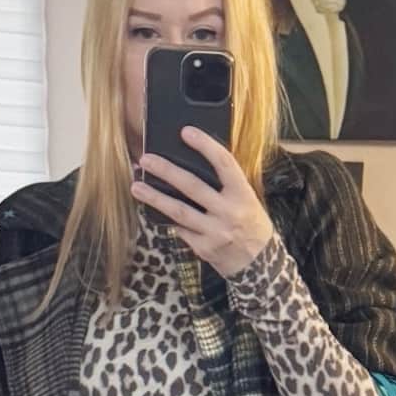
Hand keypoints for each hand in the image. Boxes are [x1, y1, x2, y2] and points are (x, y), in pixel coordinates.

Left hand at [131, 131, 273, 277]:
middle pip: (192, 186)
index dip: (205, 146)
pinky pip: (180, 230)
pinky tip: (153, 209)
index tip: (186, 132)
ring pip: (179, 211)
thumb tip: (194, 162)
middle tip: (146, 159)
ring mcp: (215, 232)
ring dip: (154, 198)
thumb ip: (226, 184)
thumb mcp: (247, 200)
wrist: (259, 263)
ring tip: (136, 186)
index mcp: (243, 194)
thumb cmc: (251, 225)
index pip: (224, 163)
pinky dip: (167, 218)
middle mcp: (229, 212)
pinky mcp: (204, 248)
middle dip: (166, 171)